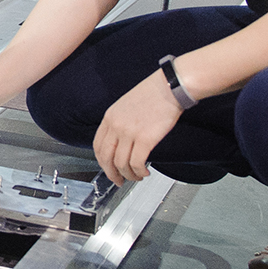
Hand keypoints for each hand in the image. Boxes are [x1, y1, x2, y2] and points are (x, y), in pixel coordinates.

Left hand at [92, 70, 184, 184]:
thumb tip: (120, 142)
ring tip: (137, 177)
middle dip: (111, 174)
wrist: (169, 87)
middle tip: (119, 180)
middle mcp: (116, 125)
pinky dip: (140, 171)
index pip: (97, 146)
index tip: (108, 168)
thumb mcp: (126, 105)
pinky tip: (145, 172)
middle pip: (106, 158)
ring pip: (121, 164)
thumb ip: (119, 122)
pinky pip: (137, 163)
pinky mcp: (145, 139)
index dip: (102, 162)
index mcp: (110, 117)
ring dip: (128, 175)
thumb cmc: (153, 94)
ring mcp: (129, 133)